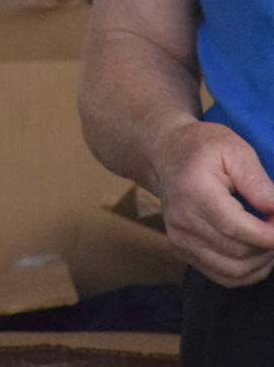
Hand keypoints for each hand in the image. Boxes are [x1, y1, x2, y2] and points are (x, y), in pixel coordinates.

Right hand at [156, 118, 273, 285]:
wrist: (164, 154)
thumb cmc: (202, 149)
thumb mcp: (234, 151)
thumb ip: (258, 182)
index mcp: (195, 192)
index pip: (238, 229)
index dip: (271, 235)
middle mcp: (182, 220)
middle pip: (239, 252)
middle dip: (270, 245)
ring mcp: (180, 238)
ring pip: (234, 271)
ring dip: (262, 262)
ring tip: (270, 240)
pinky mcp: (182, 250)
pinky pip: (223, 276)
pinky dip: (248, 272)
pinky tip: (257, 253)